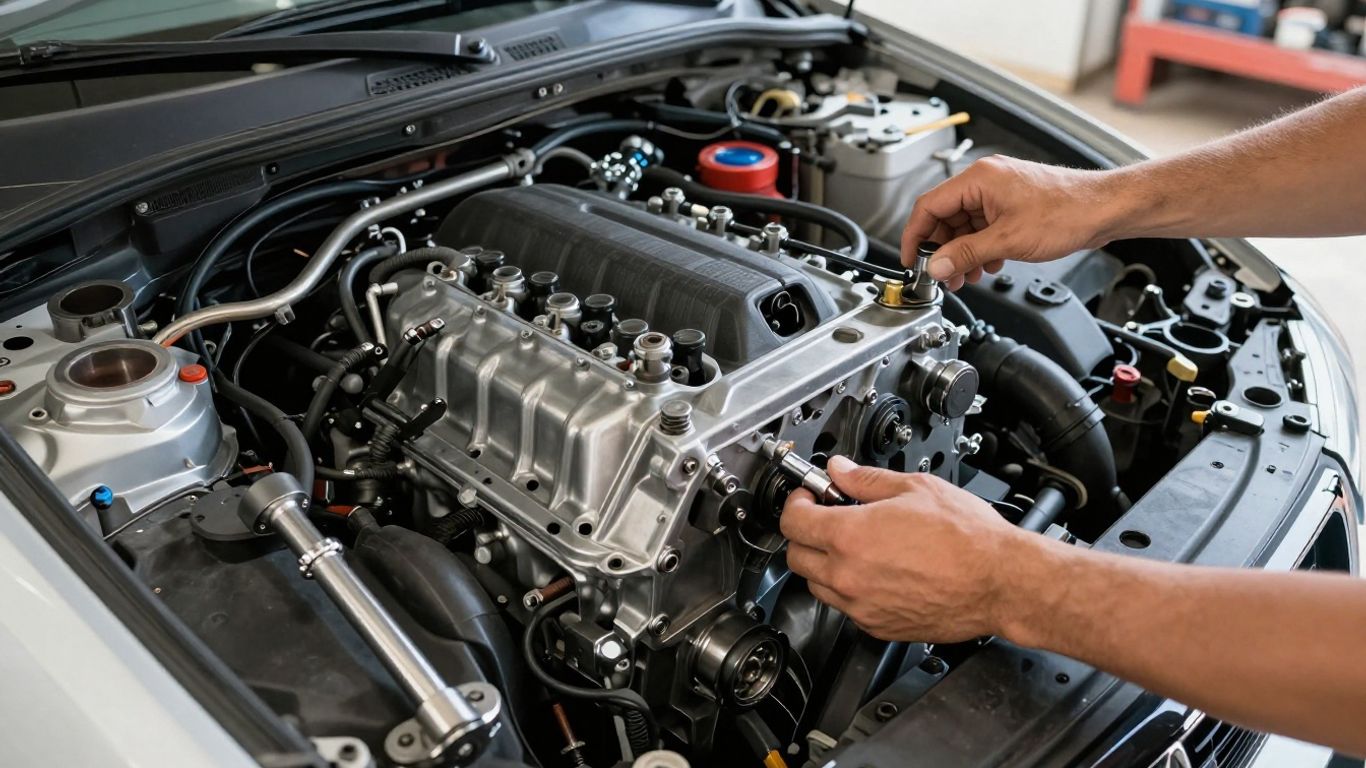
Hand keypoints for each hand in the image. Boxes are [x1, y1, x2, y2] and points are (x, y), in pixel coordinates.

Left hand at [779, 455, 1038, 641]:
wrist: (1000, 582)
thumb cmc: (967, 538)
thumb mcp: (915, 488)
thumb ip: (866, 479)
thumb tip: (839, 470)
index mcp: (850, 536)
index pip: (792, 521)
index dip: (797, 503)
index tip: (810, 497)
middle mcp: (848, 576)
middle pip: (796, 557)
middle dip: (806, 534)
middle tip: (829, 518)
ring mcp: (861, 606)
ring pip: (817, 586)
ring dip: (825, 565)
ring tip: (856, 546)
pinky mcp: (878, 627)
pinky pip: (846, 608)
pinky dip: (851, 591)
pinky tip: (877, 572)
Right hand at [901, 156, 1120, 289]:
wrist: (1104, 210)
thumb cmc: (1067, 212)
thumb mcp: (1007, 241)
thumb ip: (965, 254)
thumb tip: (936, 266)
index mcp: (978, 179)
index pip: (928, 206)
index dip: (915, 236)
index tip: (912, 260)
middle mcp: (986, 181)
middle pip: (945, 217)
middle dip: (942, 250)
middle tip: (943, 275)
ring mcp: (999, 192)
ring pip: (964, 225)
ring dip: (962, 253)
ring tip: (965, 276)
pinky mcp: (1012, 204)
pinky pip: (983, 227)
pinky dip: (980, 248)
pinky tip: (987, 265)